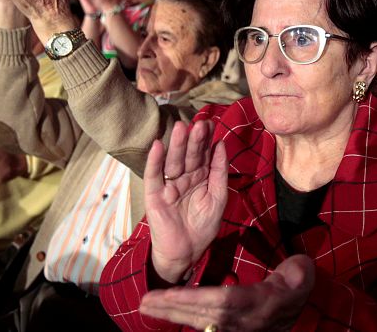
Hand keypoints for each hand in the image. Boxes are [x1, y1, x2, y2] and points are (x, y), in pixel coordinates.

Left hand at [140, 254, 314, 331]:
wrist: (298, 310)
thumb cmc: (296, 289)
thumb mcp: (301, 277)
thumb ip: (297, 274)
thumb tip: (297, 269)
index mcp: (256, 304)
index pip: (222, 302)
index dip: (196, 299)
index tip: (172, 294)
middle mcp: (241, 320)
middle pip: (202, 315)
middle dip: (173, 308)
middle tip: (146, 300)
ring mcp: (233, 327)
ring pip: (198, 322)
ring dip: (172, 314)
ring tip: (147, 304)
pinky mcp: (227, 329)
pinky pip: (200, 325)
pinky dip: (181, 318)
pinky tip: (164, 311)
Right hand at [144, 120, 227, 283]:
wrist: (186, 252)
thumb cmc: (203, 226)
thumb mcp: (218, 197)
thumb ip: (219, 172)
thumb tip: (222, 144)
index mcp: (201, 176)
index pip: (204, 154)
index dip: (207, 140)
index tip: (211, 123)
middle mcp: (184, 177)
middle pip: (190, 155)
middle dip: (195, 140)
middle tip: (200, 123)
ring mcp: (168, 185)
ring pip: (173, 161)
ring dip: (177, 145)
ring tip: (182, 127)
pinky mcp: (154, 195)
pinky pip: (154, 175)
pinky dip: (155, 160)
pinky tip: (158, 145)